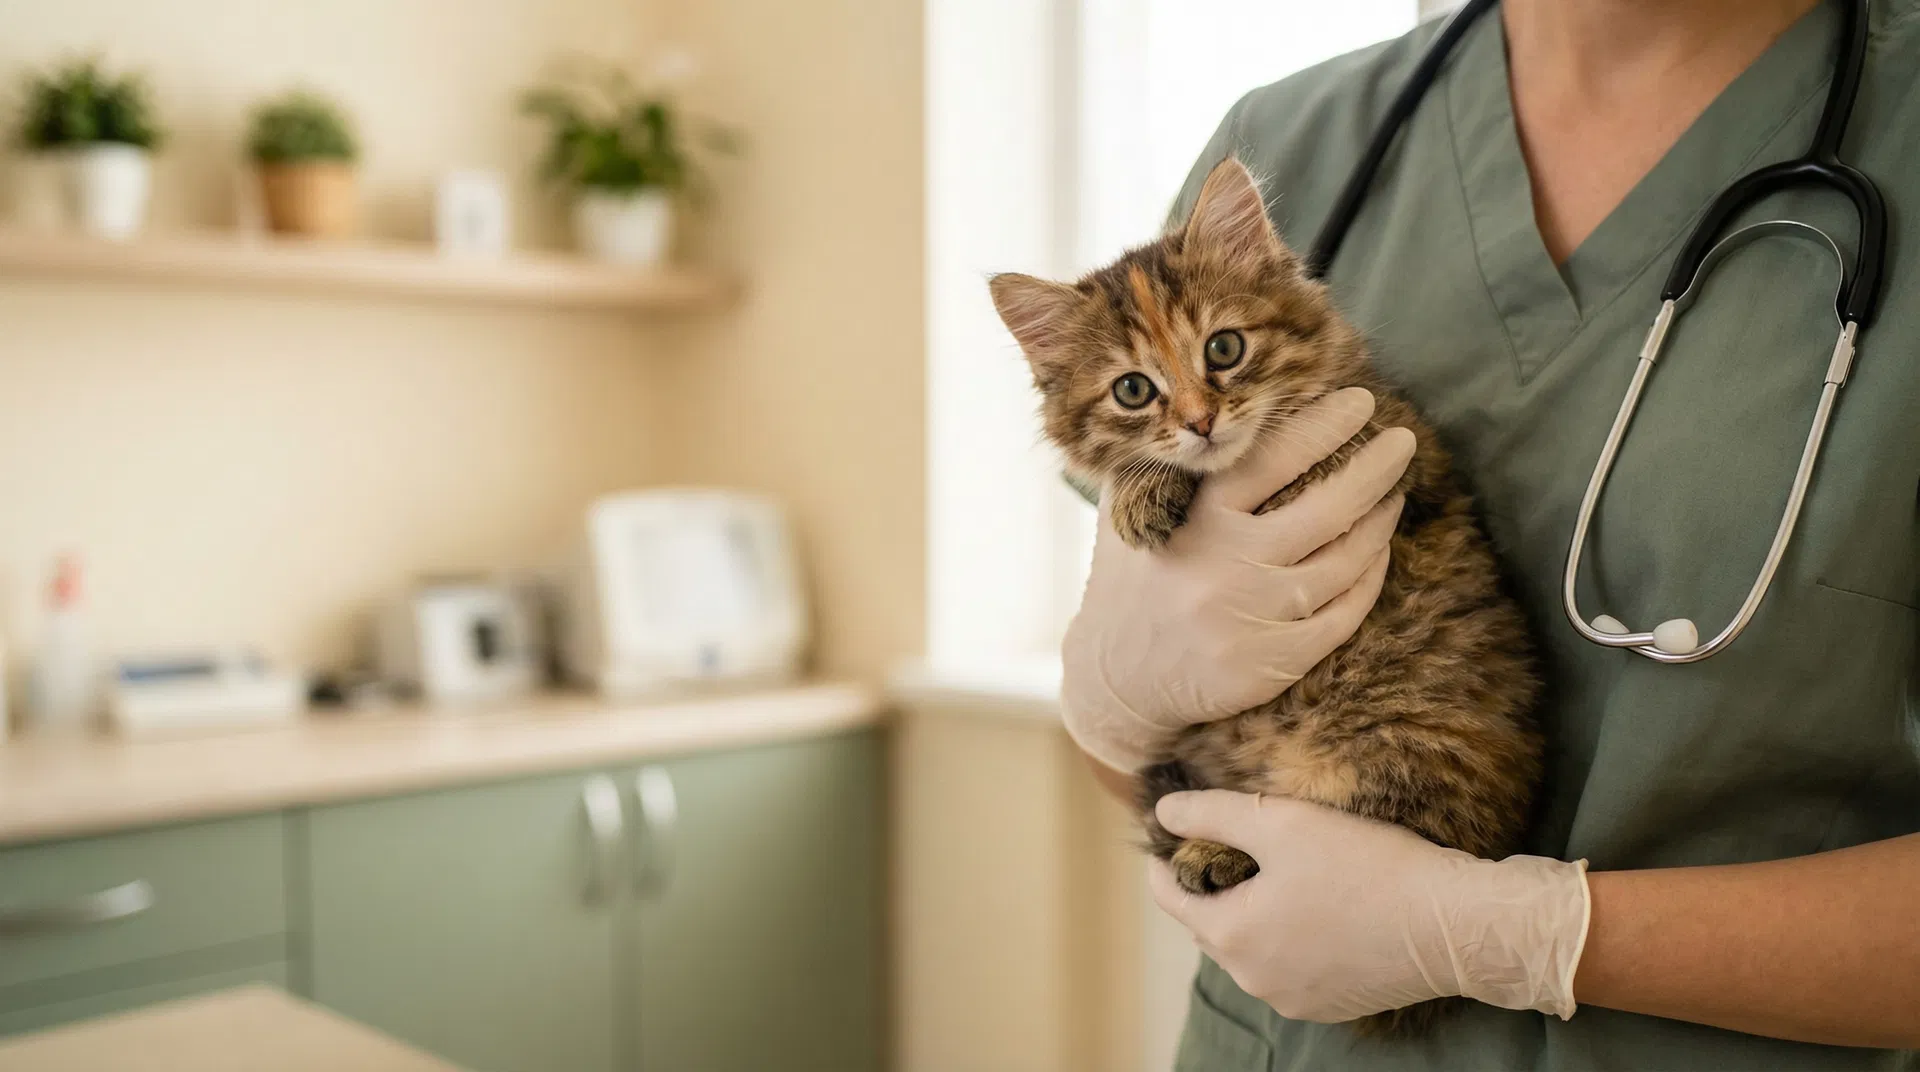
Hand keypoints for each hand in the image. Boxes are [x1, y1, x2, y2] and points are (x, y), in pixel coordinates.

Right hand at [1059, 387, 1413, 772]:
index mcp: (1197, 522)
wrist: (1116, 681)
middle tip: (1403, 441)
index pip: (1273, 460)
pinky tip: (1375, 552)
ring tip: (1392, 492)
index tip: (1360, 402)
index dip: (1323, 426)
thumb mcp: (1129, 516)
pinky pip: (1343, 614)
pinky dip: (1368, 577)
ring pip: (1344, 562)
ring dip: (1378, 521)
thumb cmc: (1131, 583)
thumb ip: (1165, 466)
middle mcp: (1227, 568)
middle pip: (1327, 509)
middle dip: (1374, 469)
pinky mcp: (1272, 664)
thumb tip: (1214, 410)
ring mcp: (1253, 620)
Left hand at [1150, 790, 1589, 1022]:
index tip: (1168, 838)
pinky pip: (1291, 967)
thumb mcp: (1280, 822)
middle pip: (1212, 924)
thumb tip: (1163, 813)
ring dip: (1254, 914)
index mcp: (1230, 935)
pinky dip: (1290, 939)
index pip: (1171, 897)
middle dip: (1214, 886)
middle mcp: (1252, 979)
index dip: (1165, 863)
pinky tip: (1317, 908)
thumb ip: (1212, 814)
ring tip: (1278, 874)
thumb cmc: (1365, 867)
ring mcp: (1292, 998)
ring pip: (1252, 947)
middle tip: (1231, 846)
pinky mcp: (1331, 1006)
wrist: (1451, 924)